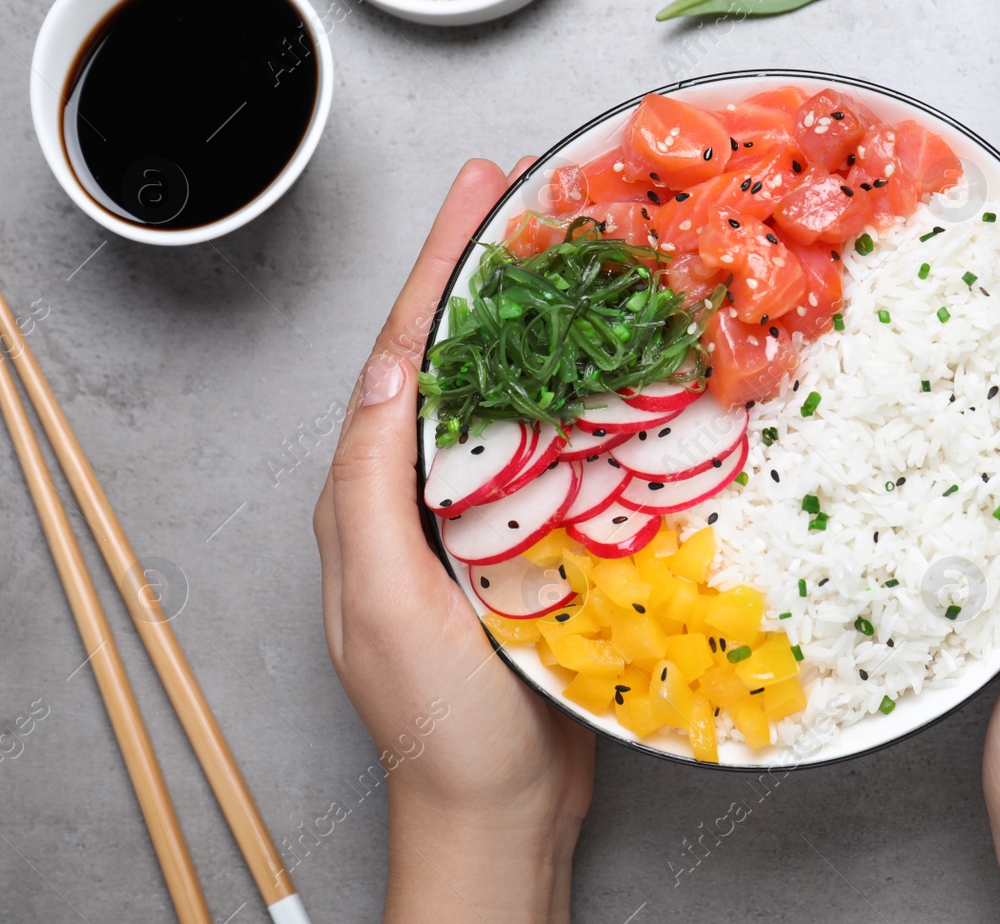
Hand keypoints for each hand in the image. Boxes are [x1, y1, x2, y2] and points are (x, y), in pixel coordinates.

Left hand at [313, 159, 593, 923]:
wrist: (498, 808)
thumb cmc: (438, 722)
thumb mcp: (387, 603)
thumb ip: (372, 489)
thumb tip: (390, 371)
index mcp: (373, 493)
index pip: (406, 355)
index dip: (440, 265)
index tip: (479, 190)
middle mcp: (425, 492)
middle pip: (462, 358)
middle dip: (490, 271)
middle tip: (536, 198)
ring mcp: (488, 516)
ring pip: (517, 397)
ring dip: (547, 323)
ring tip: (585, 258)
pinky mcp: (542, 542)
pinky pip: (563, 453)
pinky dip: (592, 400)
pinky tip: (627, 370)